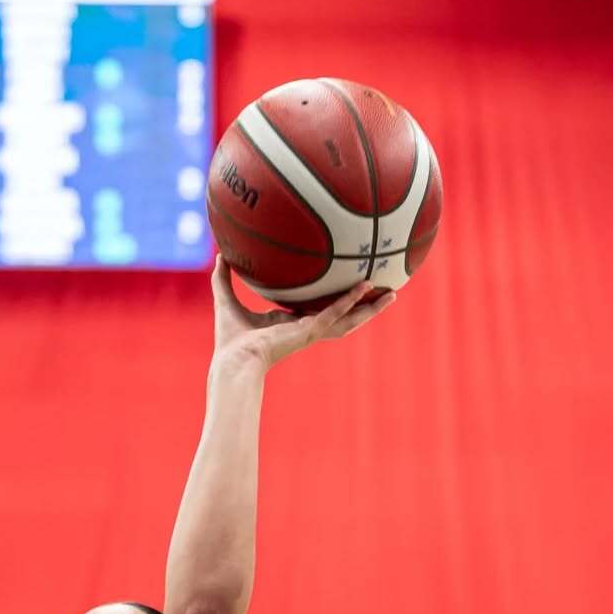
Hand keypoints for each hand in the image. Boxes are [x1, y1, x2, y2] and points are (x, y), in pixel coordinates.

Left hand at [210, 260, 394, 369]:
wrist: (232, 360)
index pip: (321, 310)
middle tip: (388, 293)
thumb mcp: (226, 299)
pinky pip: (334, 314)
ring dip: (371, 308)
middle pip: (345, 316)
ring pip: (350, 319)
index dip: (338, 300)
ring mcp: (311, 331)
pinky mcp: (309, 332)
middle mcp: (307, 328)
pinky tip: (364, 287)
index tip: (349, 288)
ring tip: (393, 294)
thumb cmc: (230, 338)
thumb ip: (224, 277)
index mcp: (292, 323)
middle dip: (367, 306)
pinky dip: (349, 301)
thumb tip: (220, 253)